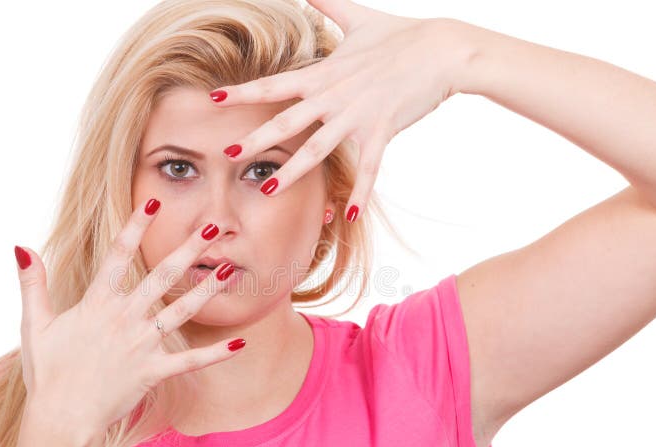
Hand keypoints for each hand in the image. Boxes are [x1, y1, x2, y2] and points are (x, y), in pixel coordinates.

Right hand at [12, 200, 245, 437]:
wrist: (61, 419)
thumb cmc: (47, 372)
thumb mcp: (34, 324)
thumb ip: (32, 283)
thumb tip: (21, 247)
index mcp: (96, 303)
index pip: (119, 254)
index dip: (136, 226)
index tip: (153, 202)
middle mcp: (124, 317)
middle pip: (160, 275)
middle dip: (188, 250)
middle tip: (212, 229)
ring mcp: (142, 344)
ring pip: (181, 310)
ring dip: (206, 290)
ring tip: (229, 271)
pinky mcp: (154, 370)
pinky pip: (190, 360)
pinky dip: (216, 353)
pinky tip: (240, 343)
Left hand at [209, 1, 475, 221]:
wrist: (442, 50)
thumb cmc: (401, 33)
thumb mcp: (358, 16)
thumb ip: (327, 4)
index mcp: (323, 73)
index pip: (274, 84)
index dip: (242, 91)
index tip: (213, 98)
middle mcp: (333, 96)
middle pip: (286, 121)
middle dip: (254, 138)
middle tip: (226, 153)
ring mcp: (356, 116)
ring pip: (316, 149)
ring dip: (291, 171)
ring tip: (266, 190)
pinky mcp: (381, 131)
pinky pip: (368, 169)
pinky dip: (359, 193)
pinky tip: (349, 216)